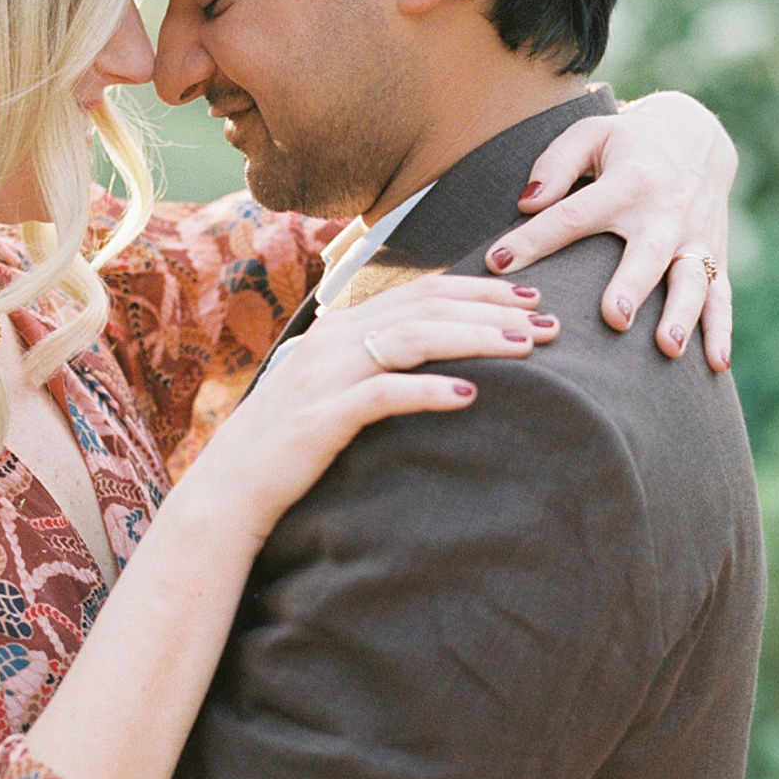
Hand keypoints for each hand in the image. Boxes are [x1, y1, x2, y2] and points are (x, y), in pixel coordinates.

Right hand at [185, 273, 556, 549]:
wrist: (230, 490)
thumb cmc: (288, 447)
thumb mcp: (331, 392)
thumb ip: (371, 366)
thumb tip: (428, 358)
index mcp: (341, 328)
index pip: (421, 291)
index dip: (480, 289)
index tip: (530, 296)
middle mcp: (334, 340)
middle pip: (426, 307)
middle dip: (494, 309)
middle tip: (549, 321)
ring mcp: (325, 376)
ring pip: (412, 339)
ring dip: (475, 339)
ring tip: (526, 350)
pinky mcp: (320, 417)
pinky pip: (383, 394)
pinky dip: (428, 390)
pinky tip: (469, 395)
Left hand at [480, 92, 735, 370]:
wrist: (698, 134)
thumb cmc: (627, 142)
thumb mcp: (591, 134)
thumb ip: (557, 163)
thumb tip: (527, 203)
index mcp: (627, 181)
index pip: (574, 214)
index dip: (535, 238)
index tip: (498, 262)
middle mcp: (665, 211)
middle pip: (647, 253)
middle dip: (632, 287)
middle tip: (613, 319)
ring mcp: (694, 237)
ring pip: (691, 279)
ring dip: (682, 315)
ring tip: (668, 347)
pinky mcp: (714, 256)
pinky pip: (720, 295)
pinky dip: (721, 330)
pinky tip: (715, 364)